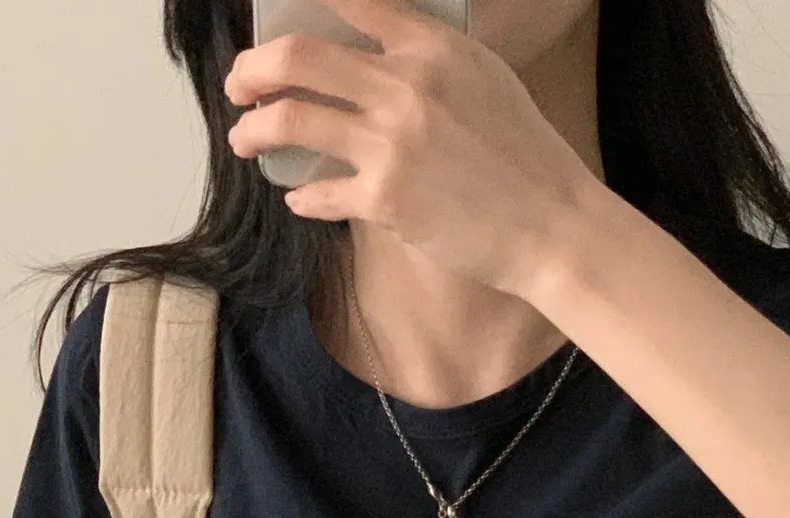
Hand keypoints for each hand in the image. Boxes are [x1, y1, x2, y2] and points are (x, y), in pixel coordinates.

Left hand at [223, 0, 602, 298]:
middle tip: (239, 85)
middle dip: (252, 69)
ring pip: (291, 122)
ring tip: (245, 139)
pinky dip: (301, 196)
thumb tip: (364, 55)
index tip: (269, 19)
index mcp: (432, 46)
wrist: (550, 225)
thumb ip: (425, 58)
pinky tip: (298, 196)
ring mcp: (392, 145)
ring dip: (255, 130)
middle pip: (297, 58)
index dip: (298, 1)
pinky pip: (317, 192)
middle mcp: (406, 86)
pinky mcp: (384, 200)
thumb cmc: (523, 156)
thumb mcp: (482, 78)